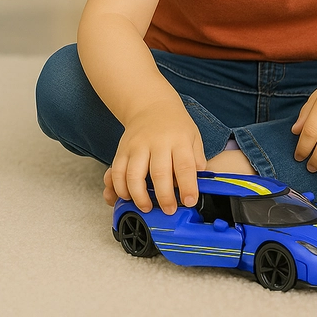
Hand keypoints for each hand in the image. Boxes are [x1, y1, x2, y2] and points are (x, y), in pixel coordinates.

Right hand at [104, 98, 205, 213]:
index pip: (185, 166)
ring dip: (139, 196)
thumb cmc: (175, 126)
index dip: (187, 187)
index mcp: (179, 140)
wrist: (151, 106)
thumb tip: (199, 182)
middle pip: (159, 173)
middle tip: (169, 210)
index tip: (189, 202)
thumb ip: (196, 160)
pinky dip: (120, 188)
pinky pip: (117, 172)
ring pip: (133, 175)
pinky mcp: (122, 150)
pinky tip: (127, 197)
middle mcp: (157, 142)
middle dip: (164, 197)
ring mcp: (137, 146)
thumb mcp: (193, 137)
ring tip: (146, 208)